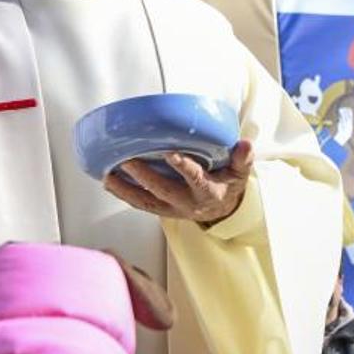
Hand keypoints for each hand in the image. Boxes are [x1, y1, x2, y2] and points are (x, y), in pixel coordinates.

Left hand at [103, 140, 254, 224]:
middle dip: (144, 176)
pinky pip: (140, 204)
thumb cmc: (227, 184)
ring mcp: (171, 209)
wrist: (221, 210)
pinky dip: (123, 194)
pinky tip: (109, 182)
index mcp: (208, 191)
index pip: (195, 179)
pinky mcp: (160, 210)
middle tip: (126, 160)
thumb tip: (246, 143)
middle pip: (163, 190)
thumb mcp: (240, 173)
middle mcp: (187, 203)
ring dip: (125, 189)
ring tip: (107, 176)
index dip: (183, 167)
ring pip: (145, 201)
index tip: (171, 154)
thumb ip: (242, 158)